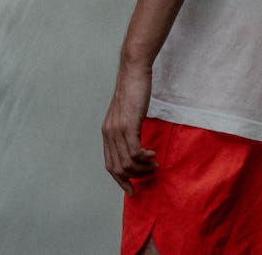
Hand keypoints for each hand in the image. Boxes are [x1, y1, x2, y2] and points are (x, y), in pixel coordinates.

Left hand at [101, 62, 156, 194]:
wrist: (134, 71)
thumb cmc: (133, 90)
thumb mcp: (126, 114)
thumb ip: (127, 129)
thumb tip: (135, 145)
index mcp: (107, 132)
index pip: (110, 164)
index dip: (120, 180)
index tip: (132, 189)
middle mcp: (109, 133)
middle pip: (118, 167)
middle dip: (134, 177)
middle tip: (150, 173)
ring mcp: (117, 129)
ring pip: (127, 162)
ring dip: (142, 168)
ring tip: (154, 164)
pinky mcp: (128, 124)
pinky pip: (135, 152)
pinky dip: (145, 158)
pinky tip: (153, 154)